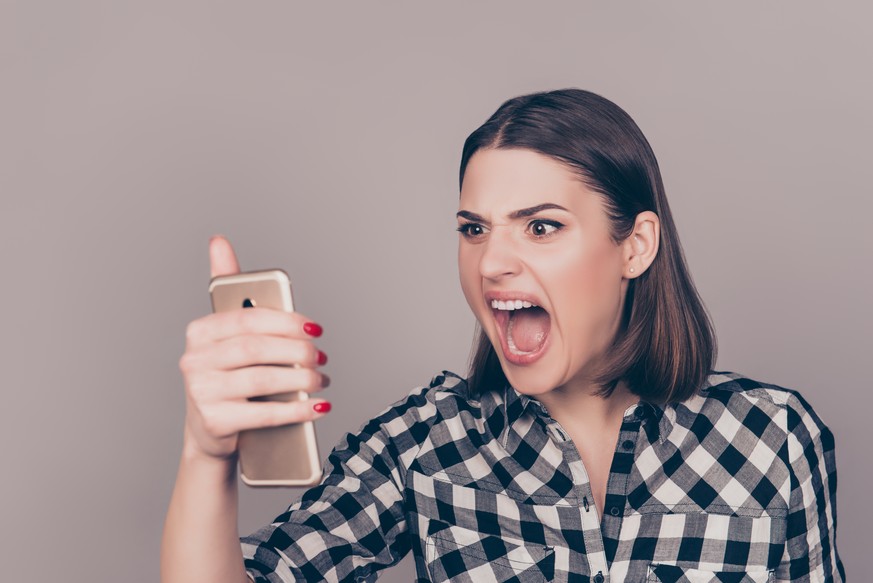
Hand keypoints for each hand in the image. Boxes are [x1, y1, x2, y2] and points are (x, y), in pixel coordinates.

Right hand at [178, 235, 330, 460]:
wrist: (211, 432)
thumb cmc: (228, 375)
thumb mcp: (228, 336)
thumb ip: (230, 292)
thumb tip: (219, 241)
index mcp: (200, 332)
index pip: (248, 320)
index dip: (286, 322)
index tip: (315, 328)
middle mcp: (194, 360)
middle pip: (256, 349)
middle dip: (297, 351)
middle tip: (322, 357)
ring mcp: (201, 392)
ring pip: (262, 379)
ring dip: (301, 379)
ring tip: (322, 380)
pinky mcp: (214, 422)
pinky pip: (263, 413)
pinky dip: (296, 409)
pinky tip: (317, 406)